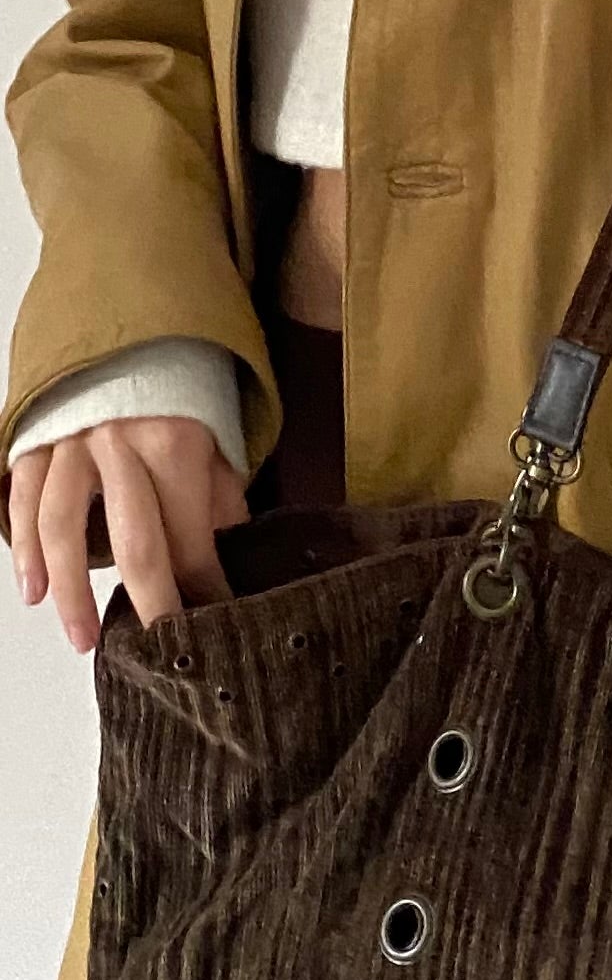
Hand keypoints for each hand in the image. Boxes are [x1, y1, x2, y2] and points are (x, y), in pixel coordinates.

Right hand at [9, 417, 249, 650]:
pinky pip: (24, 500)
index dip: (205, 588)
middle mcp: (119, 444)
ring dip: (71, 590)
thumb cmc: (183, 397)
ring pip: (64, 527)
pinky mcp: (35, 440)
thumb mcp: (218, 444)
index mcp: (174, 446)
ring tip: (81, 638)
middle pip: (133, 542)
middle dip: (149, 603)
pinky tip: (33, 589)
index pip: (191, 537)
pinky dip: (25, 548)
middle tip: (157, 650)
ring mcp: (70, 442)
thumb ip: (219, 504)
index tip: (216, 623)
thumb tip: (219, 567)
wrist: (135, 329)